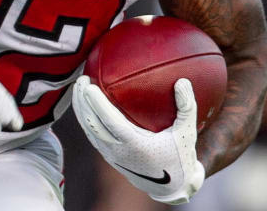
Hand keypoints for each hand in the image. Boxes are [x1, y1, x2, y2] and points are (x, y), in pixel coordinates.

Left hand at [71, 76, 203, 204]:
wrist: (171, 187)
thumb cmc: (179, 156)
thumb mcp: (187, 132)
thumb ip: (186, 107)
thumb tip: (182, 81)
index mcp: (134, 144)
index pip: (109, 121)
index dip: (96, 103)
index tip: (89, 85)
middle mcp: (118, 151)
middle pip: (91, 124)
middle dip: (82, 101)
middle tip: (81, 79)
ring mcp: (110, 155)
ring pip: (88, 129)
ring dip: (80, 109)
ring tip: (79, 87)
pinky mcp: (108, 157)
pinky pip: (92, 135)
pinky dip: (86, 118)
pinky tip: (85, 104)